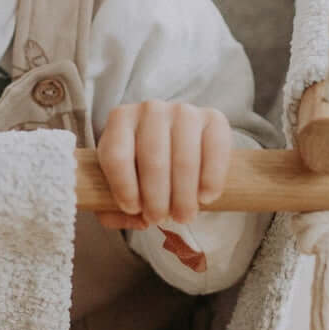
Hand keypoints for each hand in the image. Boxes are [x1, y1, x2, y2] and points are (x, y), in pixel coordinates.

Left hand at [94, 100, 233, 230]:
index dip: (124, 188)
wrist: (174, 139)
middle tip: (160, 220)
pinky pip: (215, 151)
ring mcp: (184, 112)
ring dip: (183, 196)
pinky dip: (211, 179)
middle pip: (153, 159)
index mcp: (120, 119)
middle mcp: (151, 109)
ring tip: (183, 216)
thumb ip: (113, 202)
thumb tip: (137, 219)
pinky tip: (205, 198)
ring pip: (184, 159)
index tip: (133, 210)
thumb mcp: (117, 177)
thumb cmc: (140, 163)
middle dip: (156, 198)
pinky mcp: (214, 119)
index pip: (117, 155)